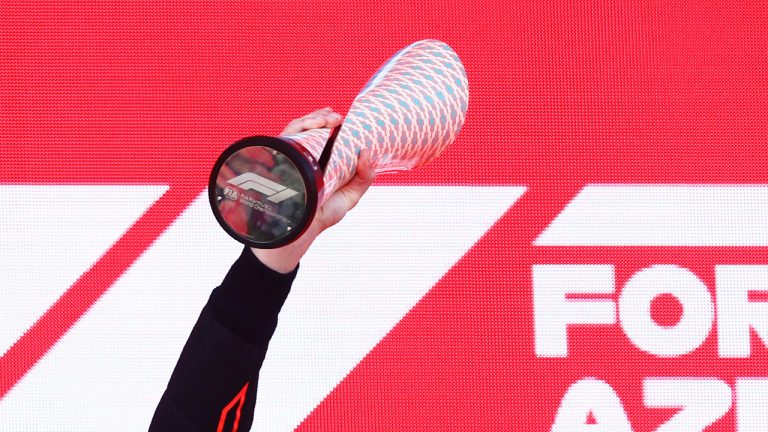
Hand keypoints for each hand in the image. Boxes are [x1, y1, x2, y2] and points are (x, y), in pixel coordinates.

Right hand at [252, 110, 375, 272]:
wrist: (301, 230)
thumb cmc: (323, 214)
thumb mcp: (350, 195)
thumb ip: (364, 176)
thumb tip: (368, 151)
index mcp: (322, 159)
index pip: (325, 133)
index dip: (331, 121)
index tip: (342, 118)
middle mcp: (305, 155)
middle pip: (311, 127)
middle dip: (323, 117)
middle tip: (336, 118)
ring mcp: (291, 157)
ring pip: (298, 128)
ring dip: (313, 118)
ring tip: (328, 120)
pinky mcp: (280, 160)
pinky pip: (286, 137)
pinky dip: (299, 127)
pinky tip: (313, 125)